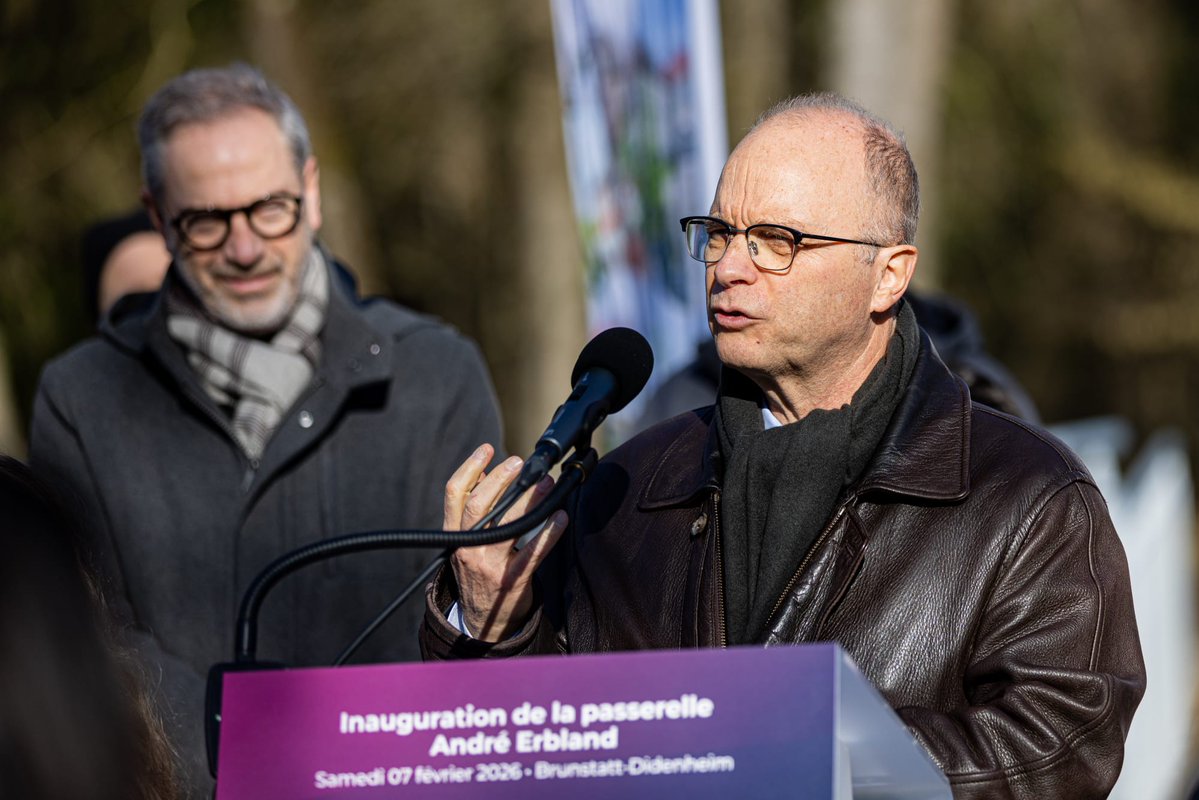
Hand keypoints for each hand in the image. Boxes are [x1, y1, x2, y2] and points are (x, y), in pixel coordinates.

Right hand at [444, 444, 568, 641]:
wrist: (482, 621)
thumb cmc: (478, 572)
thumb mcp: (465, 541)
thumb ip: (472, 509)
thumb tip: (484, 472)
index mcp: (454, 534)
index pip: (454, 494)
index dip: (469, 468)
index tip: (487, 449)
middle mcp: (468, 548)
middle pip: (479, 505)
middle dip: (501, 480)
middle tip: (520, 462)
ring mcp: (489, 565)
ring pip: (508, 525)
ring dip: (529, 500)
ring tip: (546, 483)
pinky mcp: (513, 580)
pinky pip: (533, 553)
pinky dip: (550, 533)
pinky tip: (561, 517)